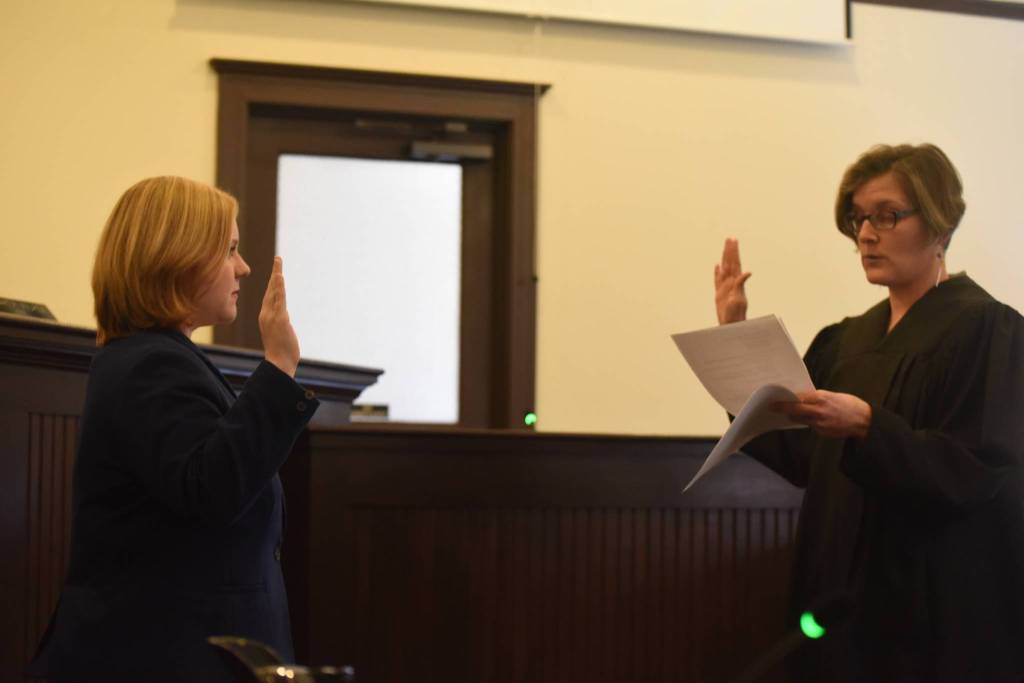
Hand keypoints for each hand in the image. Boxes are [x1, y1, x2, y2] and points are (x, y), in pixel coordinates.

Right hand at [259, 256, 299, 376]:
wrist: (278, 364)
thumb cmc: (280, 352)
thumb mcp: (279, 334)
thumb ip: (280, 324)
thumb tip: (283, 321)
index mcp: (266, 316)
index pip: (270, 295)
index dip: (274, 282)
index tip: (277, 270)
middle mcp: (266, 314)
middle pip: (271, 289)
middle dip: (275, 273)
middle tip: (278, 258)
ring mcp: (272, 316)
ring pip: (274, 292)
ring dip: (277, 276)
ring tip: (279, 262)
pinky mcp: (279, 319)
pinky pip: (279, 300)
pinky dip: (279, 288)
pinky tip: (280, 277)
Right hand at [714, 238, 751, 323]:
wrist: (731, 325)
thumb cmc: (735, 314)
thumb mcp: (738, 298)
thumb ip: (741, 284)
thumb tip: (747, 272)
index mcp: (735, 282)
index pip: (735, 263)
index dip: (734, 252)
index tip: (733, 241)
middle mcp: (731, 283)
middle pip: (730, 263)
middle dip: (730, 251)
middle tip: (730, 239)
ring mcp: (725, 288)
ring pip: (725, 268)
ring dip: (725, 258)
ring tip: (725, 247)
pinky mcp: (720, 294)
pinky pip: (717, 279)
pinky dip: (717, 272)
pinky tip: (717, 266)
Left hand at [775, 390, 871, 438]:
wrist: (864, 420)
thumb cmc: (849, 404)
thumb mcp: (832, 395)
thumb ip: (816, 397)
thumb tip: (800, 398)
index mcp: (821, 398)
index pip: (797, 399)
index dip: (785, 400)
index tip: (774, 400)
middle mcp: (818, 411)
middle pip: (795, 410)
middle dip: (782, 409)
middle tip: (772, 407)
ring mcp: (820, 423)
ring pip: (800, 419)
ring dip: (794, 416)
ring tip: (787, 413)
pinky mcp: (822, 432)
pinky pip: (810, 426)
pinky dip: (808, 422)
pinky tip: (809, 419)